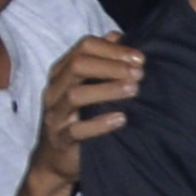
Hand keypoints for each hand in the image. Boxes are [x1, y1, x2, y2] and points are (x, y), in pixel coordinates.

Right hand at [29, 34, 142, 190]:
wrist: (56, 160)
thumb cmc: (78, 117)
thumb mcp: (86, 86)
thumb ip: (100, 61)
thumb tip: (117, 35)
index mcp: (62, 73)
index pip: (83, 47)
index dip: (112, 49)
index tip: (140, 58)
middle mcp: (55, 90)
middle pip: (78, 66)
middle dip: (111, 66)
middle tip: (140, 73)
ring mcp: (55, 116)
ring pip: (75, 95)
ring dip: (108, 90)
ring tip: (134, 90)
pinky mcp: (61, 140)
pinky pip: (76, 130)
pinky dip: (99, 124)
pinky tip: (121, 119)